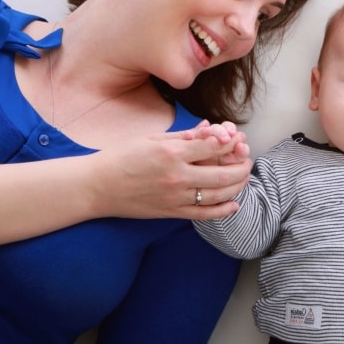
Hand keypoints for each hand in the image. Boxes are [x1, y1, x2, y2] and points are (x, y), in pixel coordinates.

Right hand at [88, 121, 252, 221]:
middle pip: (222, 173)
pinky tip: (234, 204)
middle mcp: (177, 176)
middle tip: (247, 161)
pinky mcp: (171, 212)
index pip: (213, 147)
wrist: (96, 186)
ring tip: (243, 179)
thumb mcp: (151, 138)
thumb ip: (183, 136)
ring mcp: (175, 197)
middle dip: (241, 166)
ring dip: (237, 186)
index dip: (230, 142)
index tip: (236, 140)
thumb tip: (208, 129)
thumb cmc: (120, 157)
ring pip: (218, 195)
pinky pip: (203, 214)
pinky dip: (222, 211)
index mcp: (171, 152)